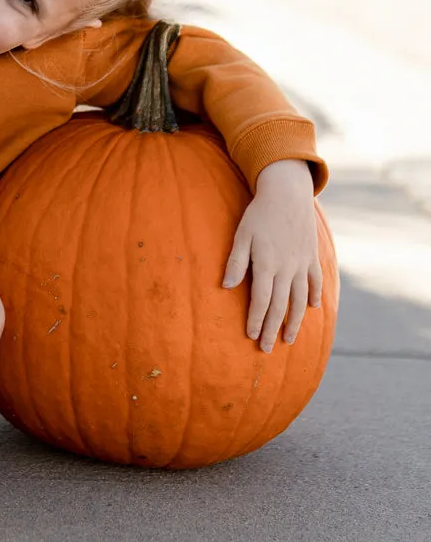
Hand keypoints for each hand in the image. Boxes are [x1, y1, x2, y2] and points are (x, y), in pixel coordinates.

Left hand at [222, 160, 323, 352]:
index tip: (251, 337)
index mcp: (267, 264)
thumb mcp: (241, 235)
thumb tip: (227, 287)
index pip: (261, 301)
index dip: (256, 320)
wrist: (287, 193)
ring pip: (300, 300)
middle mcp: (287, 268)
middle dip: (272, 329)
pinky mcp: (312, 256)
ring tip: (289, 339)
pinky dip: (314, 296)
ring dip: (294, 321)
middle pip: (280, 306)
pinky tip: (312, 308)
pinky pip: (315, 281)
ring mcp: (302, 264)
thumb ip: (236, 262)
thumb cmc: (258, 214)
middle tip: (267, 349)